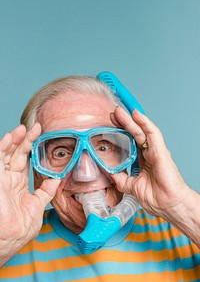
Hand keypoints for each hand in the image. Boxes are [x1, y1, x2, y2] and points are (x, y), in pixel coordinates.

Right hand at [0, 124, 60, 264]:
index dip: (31, 148)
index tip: (41, 136)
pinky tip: (11, 137)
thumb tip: (57, 178)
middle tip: (35, 128)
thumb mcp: (37, 207)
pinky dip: (3, 147)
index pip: (25, 161)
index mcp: (18, 184)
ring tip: (23, 129)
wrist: (8, 241)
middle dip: (25, 140)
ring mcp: (1, 178)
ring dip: (14, 140)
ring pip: (6, 153)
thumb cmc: (18, 230)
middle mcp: (9, 179)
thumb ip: (45, 191)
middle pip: (17, 154)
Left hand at [110, 107, 193, 218]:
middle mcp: (149, 154)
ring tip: (119, 112)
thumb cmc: (156, 198)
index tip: (109, 125)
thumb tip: (107, 171)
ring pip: (141, 131)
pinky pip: (152, 133)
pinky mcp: (161, 151)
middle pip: (134, 134)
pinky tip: (136, 115)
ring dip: (130, 120)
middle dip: (123, 123)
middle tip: (113, 114)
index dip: (120, 133)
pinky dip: (144, 123)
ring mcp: (155, 151)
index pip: (130, 142)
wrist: (169, 206)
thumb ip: (120, 178)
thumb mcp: (130, 186)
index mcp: (143, 161)